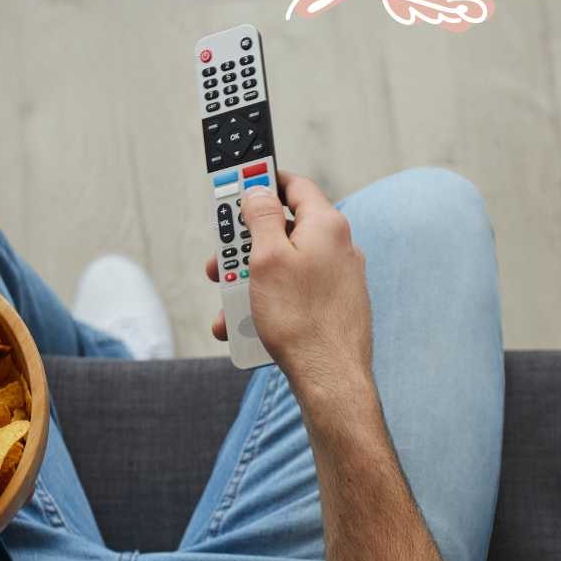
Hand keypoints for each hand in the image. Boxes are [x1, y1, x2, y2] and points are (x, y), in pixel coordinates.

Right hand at [206, 171, 371, 401]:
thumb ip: (262, 217)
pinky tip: (245, 329)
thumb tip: (259, 190)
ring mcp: (338, 280)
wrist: (330, 378)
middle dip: (246, 247)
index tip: (239, 186)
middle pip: (284, 232)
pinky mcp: (333, 307)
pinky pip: (293, 297)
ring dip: (250, 284)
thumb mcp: (267, 258)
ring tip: (228, 307)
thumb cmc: (301, 319)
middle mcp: (339, 248)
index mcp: (327, 226)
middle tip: (221, 261)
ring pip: (284, 269)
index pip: (295, 186)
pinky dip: (267, 306)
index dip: (264, 182)